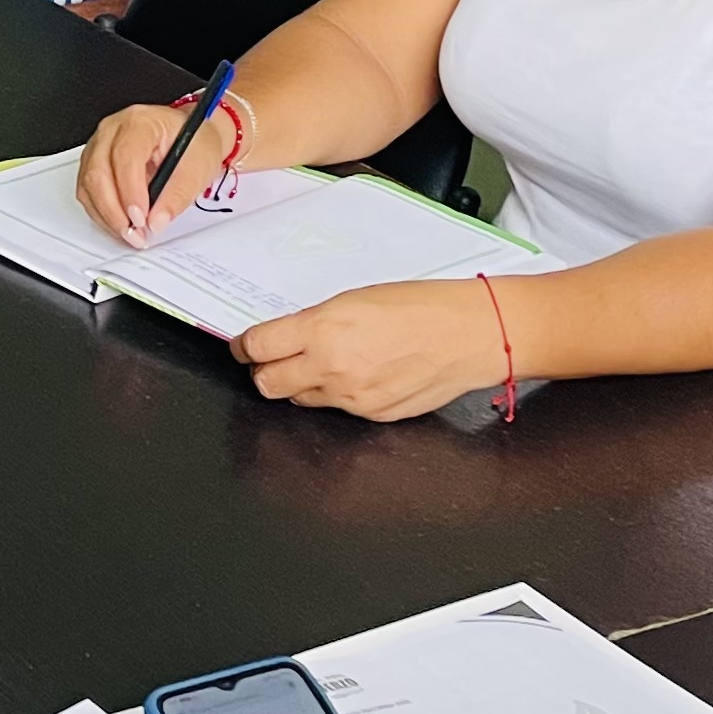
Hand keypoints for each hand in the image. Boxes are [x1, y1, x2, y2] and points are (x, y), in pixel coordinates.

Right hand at [76, 100, 237, 244]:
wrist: (190, 138)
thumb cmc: (194, 143)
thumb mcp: (197, 167)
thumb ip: (176, 196)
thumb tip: (156, 221)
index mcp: (140, 122)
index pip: (125, 156)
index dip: (130, 191)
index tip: (142, 218)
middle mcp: (112, 131)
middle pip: (98, 172)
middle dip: (115, 211)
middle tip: (136, 233)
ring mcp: (98, 146)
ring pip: (88, 185)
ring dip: (107, 216)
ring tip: (131, 234)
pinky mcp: (93, 163)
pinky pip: (87, 192)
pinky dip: (102, 213)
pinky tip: (120, 225)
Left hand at [232, 279, 504, 419]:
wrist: (470, 334)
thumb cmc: (422, 307)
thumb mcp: (354, 299)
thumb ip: (314, 322)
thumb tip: (286, 336)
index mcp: (323, 330)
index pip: (257, 347)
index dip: (243, 346)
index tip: (242, 345)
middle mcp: (332, 368)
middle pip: (267, 383)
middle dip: (263, 371)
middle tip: (268, 359)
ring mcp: (351, 397)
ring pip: (300, 399)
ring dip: (300, 383)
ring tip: (321, 363)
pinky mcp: (372, 414)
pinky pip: (338, 408)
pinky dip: (336, 394)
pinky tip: (357, 373)